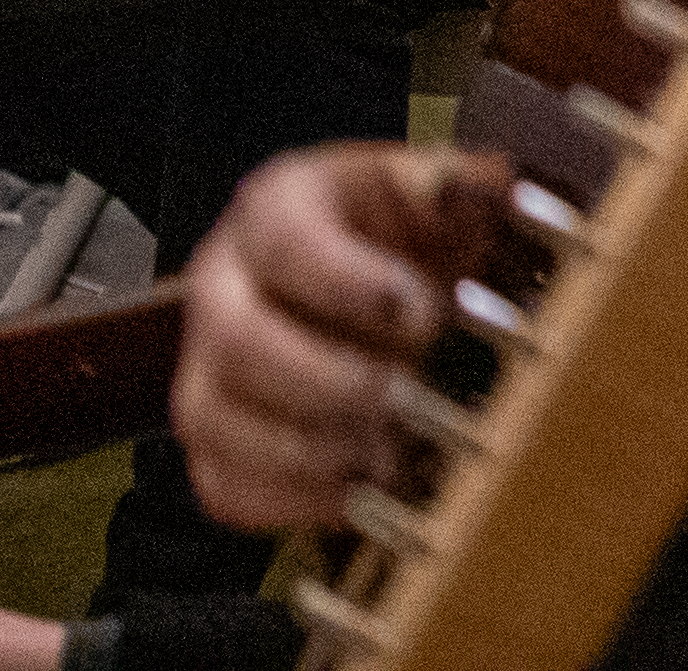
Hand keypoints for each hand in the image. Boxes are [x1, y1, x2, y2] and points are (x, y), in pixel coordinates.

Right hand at [175, 142, 506, 535]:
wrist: (367, 275)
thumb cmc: (400, 231)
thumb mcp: (431, 190)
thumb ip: (456, 186)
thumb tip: (480, 187)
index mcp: (274, 210)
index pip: (283, 240)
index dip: (346, 280)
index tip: (419, 311)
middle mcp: (222, 287)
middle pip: (236, 340)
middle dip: (326, 378)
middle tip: (404, 395)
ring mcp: (206, 368)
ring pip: (217, 421)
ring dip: (309, 449)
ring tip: (390, 453)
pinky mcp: (213, 439)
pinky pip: (223, 485)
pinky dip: (290, 501)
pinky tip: (360, 494)